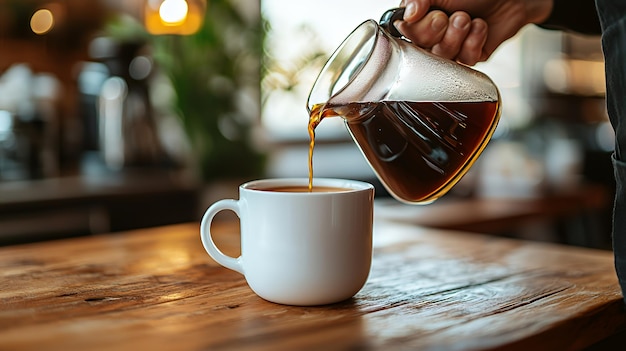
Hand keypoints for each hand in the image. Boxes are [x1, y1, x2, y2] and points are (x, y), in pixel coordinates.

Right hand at [395, 0, 553, 64]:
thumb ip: (418, 0)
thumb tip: (406, 16)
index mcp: (420, 17)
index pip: (405, 35)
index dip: (419, 30)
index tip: (435, 15)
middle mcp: (432, 34)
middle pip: (420, 50)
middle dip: (438, 34)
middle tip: (453, 17)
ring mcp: (450, 47)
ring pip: (441, 58)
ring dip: (456, 36)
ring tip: (468, 19)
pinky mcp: (469, 57)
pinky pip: (463, 61)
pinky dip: (474, 42)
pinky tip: (480, 27)